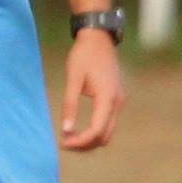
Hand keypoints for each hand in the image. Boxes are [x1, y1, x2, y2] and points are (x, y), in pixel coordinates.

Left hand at [60, 30, 124, 149]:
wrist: (98, 38)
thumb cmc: (83, 55)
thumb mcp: (73, 79)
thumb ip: (70, 105)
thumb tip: (66, 130)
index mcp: (107, 98)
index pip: (96, 131)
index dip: (80, 141)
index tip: (63, 143)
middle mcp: (117, 102)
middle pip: (104, 136)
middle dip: (85, 144)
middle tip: (64, 143)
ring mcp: (118, 101)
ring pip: (107, 131)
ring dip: (89, 139)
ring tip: (69, 138)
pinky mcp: (115, 98)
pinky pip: (107, 122)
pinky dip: (94, 130)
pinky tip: (78, 129)